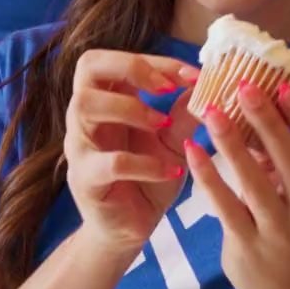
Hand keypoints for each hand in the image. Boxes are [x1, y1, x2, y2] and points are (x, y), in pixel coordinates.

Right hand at [63, 49, 201, 254]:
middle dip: (130, 68)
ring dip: (131, 108)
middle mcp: (86, 116)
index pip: (119, 59)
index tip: (193, 75)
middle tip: (166, 89)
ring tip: (163, 125)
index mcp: (107, 99)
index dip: (156, 60)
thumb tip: (209, 82)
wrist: (129, 228)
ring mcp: (80, 146)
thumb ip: (185, 113)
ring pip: (86, 105)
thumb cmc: (148, 176)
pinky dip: (144, 164)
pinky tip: (170, 170)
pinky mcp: (85, 179)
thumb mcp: (174, 141)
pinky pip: (109, 162)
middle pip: (87, 67)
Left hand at [184, 80, 289, 288]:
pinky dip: (208, 177)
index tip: (283, 86)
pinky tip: (193, 150)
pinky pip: (226, 206)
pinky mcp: (248, 245)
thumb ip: (285, 156)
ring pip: (255, 183)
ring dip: (232, 144)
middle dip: (267, 121)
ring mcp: (278, 230)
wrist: (284, 287)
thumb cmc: (289, 222)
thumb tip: (262, 104)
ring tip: (212, 112)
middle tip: (244, 87)